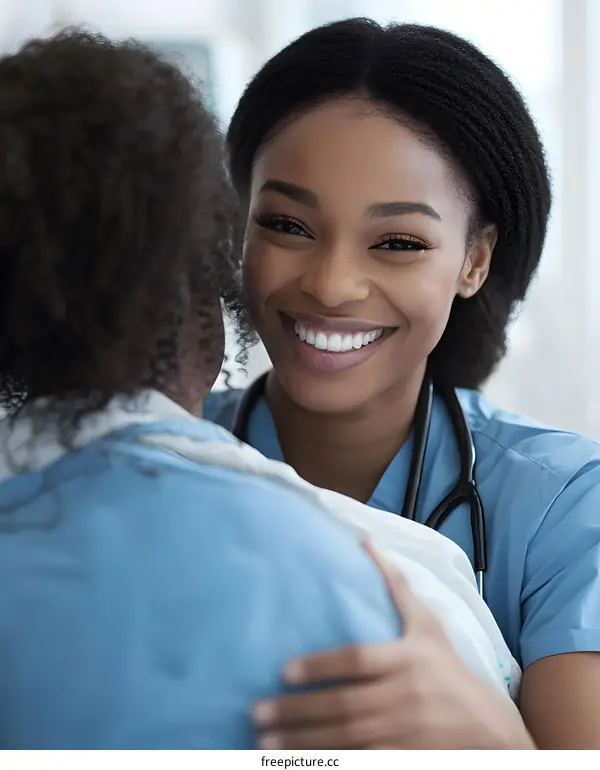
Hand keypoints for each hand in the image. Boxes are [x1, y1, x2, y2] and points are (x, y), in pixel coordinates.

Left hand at [253, 541, 533, 748]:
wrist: (491, 732)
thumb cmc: (449, 670)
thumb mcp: (428, 624)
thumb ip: (396, 585)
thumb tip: (367, 542)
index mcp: (407, 659)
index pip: (358, 661)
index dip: (321, 665)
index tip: (284, 670)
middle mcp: (404, 696)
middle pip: (345, 705)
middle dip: (298, 711)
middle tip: (257, 712)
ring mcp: (405, 734)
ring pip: (347, 739)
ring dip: (303, 742)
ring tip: (264, 741)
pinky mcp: (405, 759)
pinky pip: (361, 763)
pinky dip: (332, 762)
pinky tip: (299, 763)